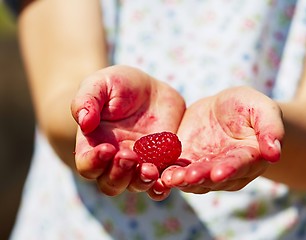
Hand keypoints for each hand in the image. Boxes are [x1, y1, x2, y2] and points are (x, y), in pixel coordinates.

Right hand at [71, 65, 184, 199]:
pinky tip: (168, 179)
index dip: (94, 162)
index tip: (107, 149)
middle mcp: (114, 161)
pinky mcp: (161, 163)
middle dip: (118, 175)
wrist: (151, 90)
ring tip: (150, 169)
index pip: (88, 165)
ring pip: (135, 185)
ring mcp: (139, 164)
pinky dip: (163, 185)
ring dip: (141, 181)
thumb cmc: (119, 85)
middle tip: (129, 156)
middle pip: (111, 183)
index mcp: (95, 145)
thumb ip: (87, 100)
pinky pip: (161, 181)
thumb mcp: (100, 84)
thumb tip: (84, 122)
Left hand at [162, 87, 283, 193]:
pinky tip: (157, 173)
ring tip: (169, 178)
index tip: (219, 172)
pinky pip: (176, 171)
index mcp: (248, 158)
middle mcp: (227, 170)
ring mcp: (205, 169)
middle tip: (188, 177)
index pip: (240, 166)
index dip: (230, 169)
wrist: (223, 110)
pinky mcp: (185, 164)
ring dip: (181, 180)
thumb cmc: (246, 107)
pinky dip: (167, 174)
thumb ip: (271, 128)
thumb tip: (275, 153)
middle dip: (200, 177)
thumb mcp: (261, 108)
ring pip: (193, 180)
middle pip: (213, 177)